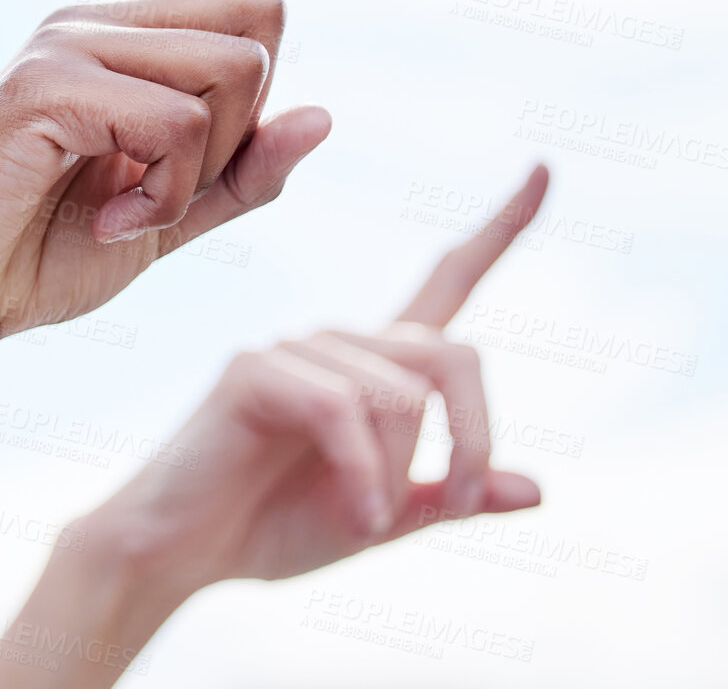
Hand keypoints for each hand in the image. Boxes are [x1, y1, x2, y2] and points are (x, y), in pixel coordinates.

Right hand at [0, 0, 355, 358]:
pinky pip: (178, 120)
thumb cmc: (37, 256)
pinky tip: (112, 222)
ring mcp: (67, 42)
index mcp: (133, 41)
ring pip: (235, 65)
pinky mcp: (43, 84)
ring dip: (208, 163)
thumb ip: (242, 177)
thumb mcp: (169, 221)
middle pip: (263, 12)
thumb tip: (325, 115)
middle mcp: (101, 21)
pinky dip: (167, 191)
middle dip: (247, 120)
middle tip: (170, 186)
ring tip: (133, 208)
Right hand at [83, 167, 547, 593]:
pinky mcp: (254, 369)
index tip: (547, 172)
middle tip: (453, 502)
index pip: (448, 280)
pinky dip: (364, 475)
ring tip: (371, 524)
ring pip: (398, 393)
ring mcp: (294, 348)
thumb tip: (537, 489)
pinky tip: (356, 519)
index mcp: (378, 367)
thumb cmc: (270, 527)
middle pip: (451, 355)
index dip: (501, 229)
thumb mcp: (383, 519)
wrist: (181, 555)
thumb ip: (449, 499)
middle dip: (472, 437)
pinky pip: (343, 409)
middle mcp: (341, 341)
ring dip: (400, 472)